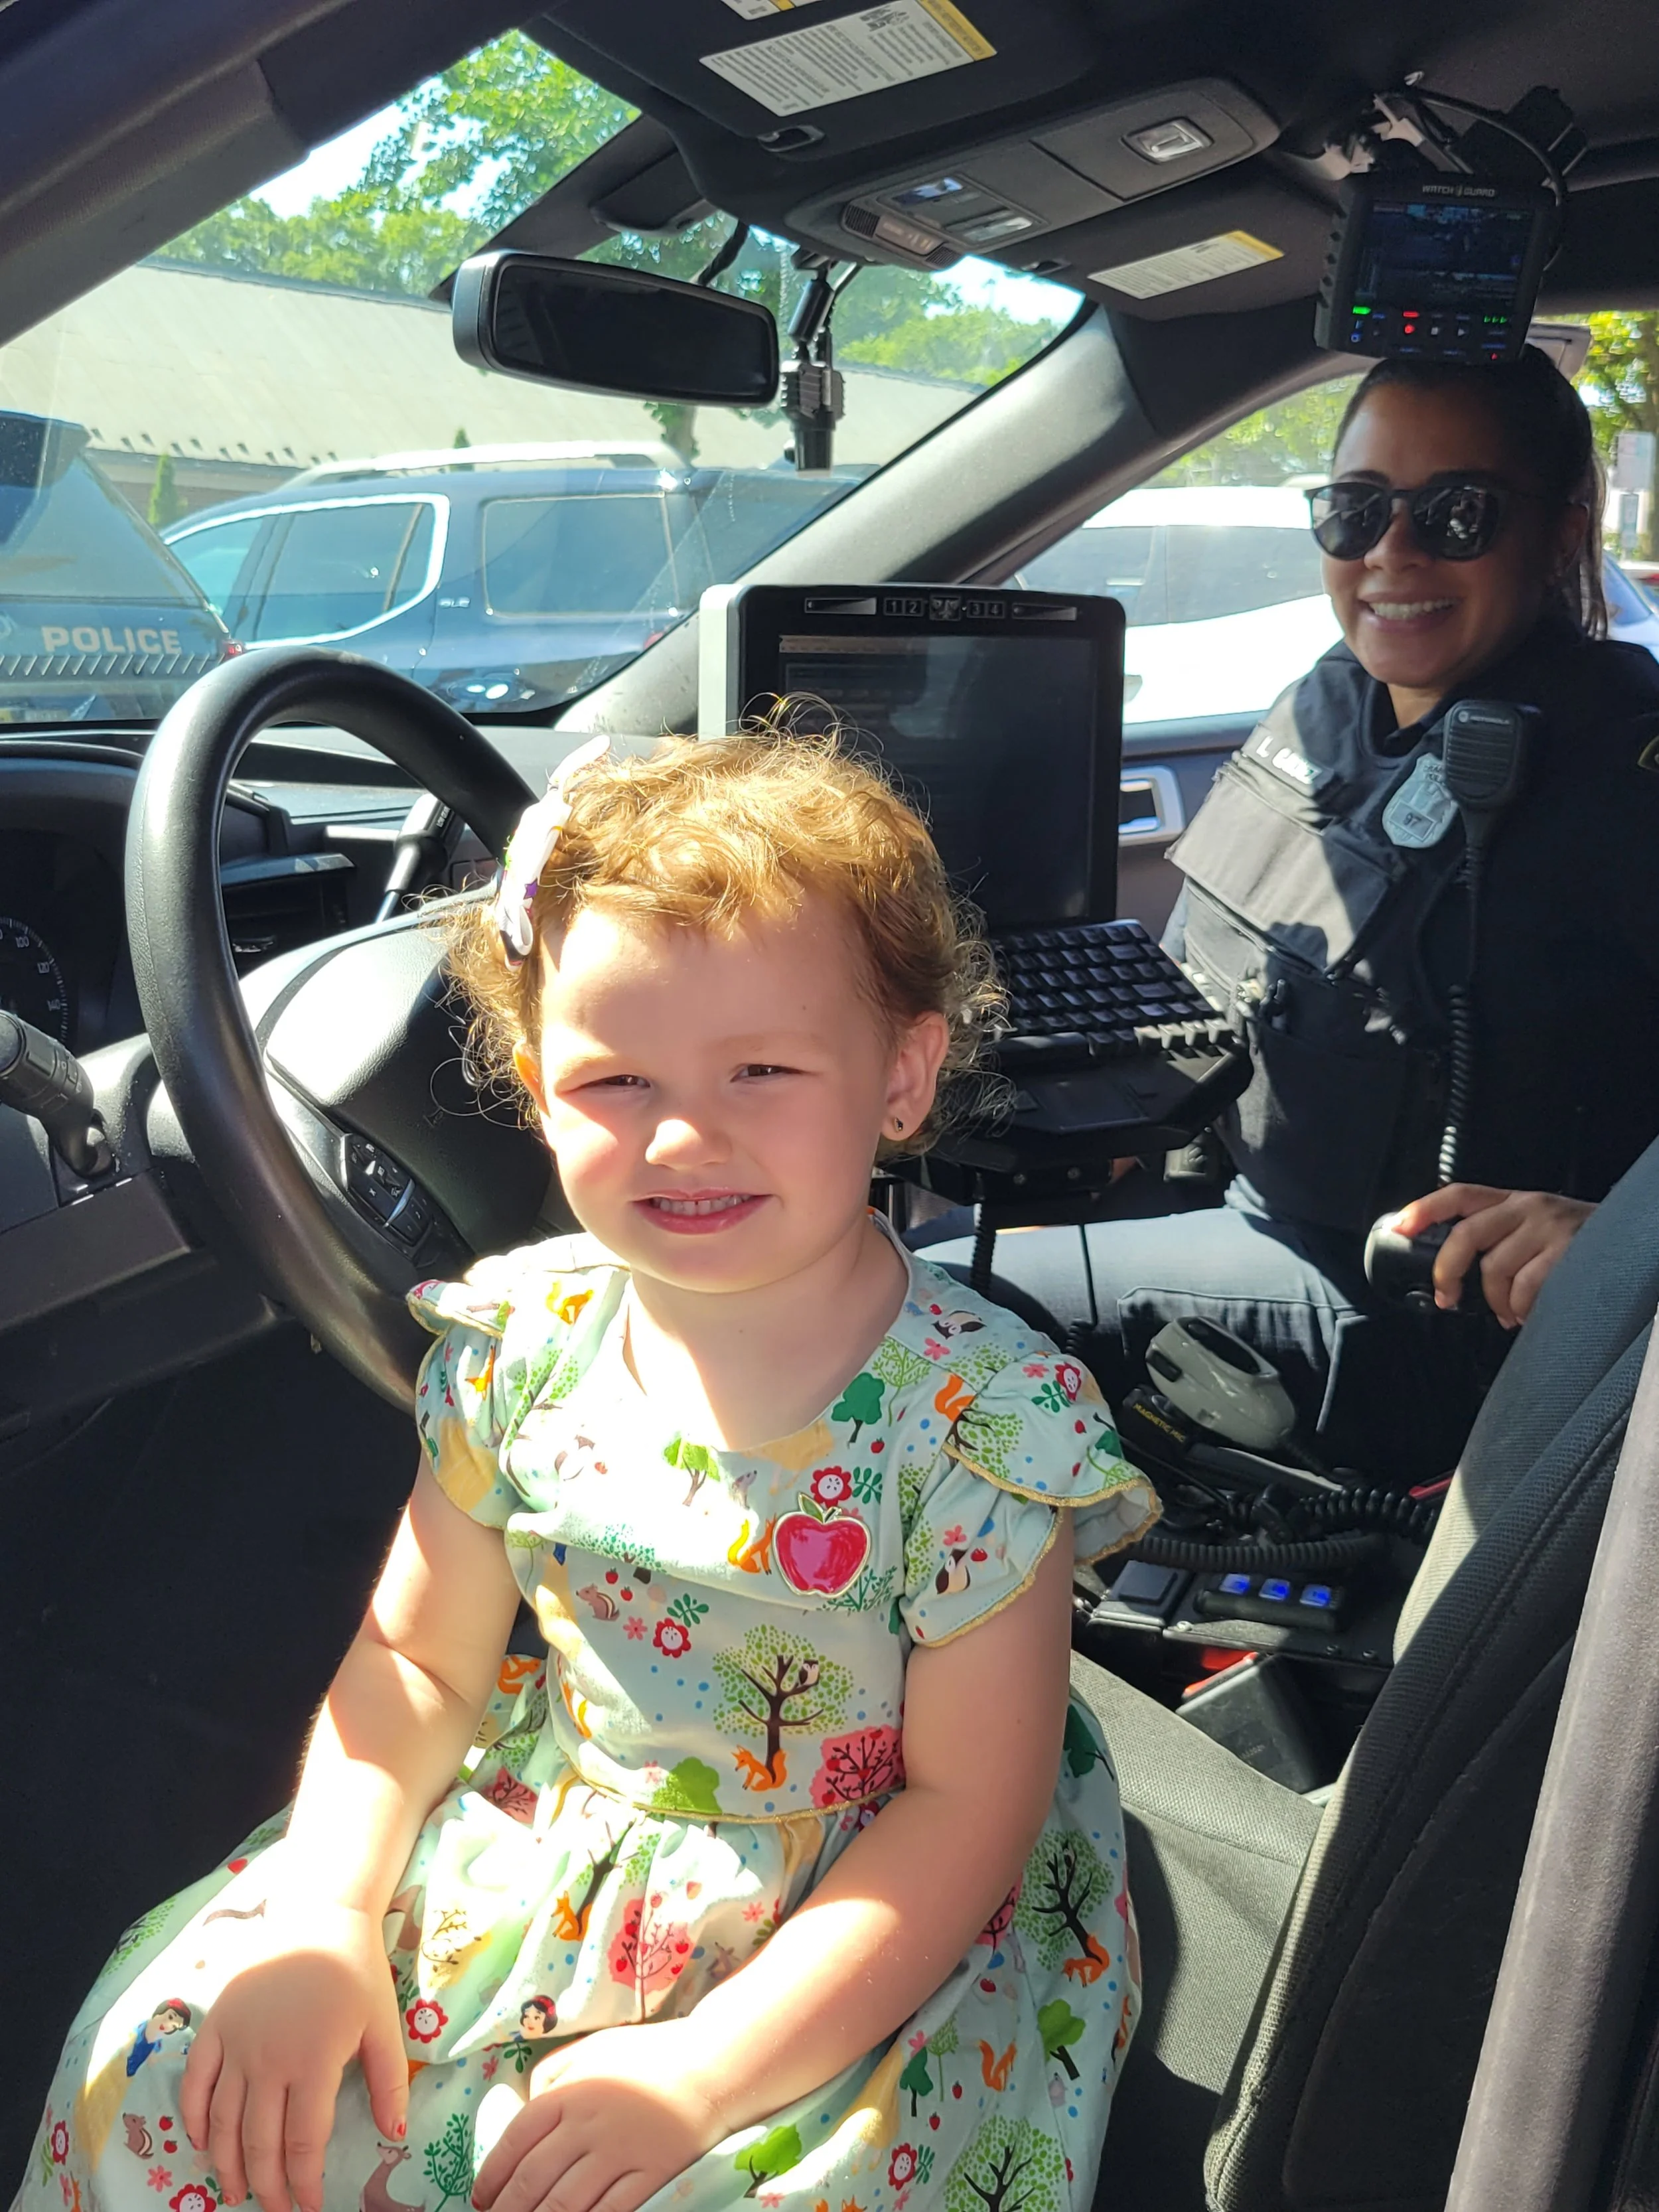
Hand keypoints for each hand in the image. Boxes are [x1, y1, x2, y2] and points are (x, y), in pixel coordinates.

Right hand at [180, 1901, 408, 2211]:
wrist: (318, 1912)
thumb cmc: (356, 1968)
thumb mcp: (384, 2023)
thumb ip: (389, 2082)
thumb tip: (396, 2135)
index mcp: (313, 2063)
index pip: (303, 2143)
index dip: (303, 2183)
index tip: (307, 2207)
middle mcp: (268, 2060)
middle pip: (259, 2141)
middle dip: (266, 2184)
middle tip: (272, 2207)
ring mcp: (236, 2043)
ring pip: (222, 2120)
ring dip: (226, 2162)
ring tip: (235, 2189)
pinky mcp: (215, 2024)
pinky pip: (196, 2081)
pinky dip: (194, 2116)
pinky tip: (202, 2141)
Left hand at [472, 2019, 727, 2211]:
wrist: (711, 2066)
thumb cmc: (648, 2057)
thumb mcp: (593, 2049)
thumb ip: (554, 2075)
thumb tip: (524, 2107)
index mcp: (569, 2091)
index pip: (514, 2139)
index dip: (491, 2176)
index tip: (482, 2198)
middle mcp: (588, 2124)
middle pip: (532, 2180)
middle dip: (507, 2210)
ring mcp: (620, 2154)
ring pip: (564, 2205)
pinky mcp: (650, 2177)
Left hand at [1390, 1184, 1596, 1329]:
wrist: (1631, 1243)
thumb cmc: (1574, 1245)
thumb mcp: (1532, 1230)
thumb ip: (1497, 1239)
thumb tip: (1453, 1274)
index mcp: (1512, 1201)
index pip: (1459, 1194)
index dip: (1425, 1209)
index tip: (1399, 1227)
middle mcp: (1528, 1206)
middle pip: (1467, 1234)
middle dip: (1447, 1271)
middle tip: (1447, 1296)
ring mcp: (1548, 1227)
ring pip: (1495, 1269)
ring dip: (1495, 1302)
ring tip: (1507, 1313)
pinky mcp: (1568, 1250)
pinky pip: (1526, 1287)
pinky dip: (1520, 1309)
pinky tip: (1526, 1315)